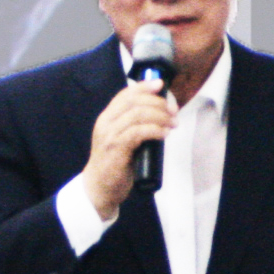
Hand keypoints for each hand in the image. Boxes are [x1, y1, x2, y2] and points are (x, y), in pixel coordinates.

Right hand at [80, 79, 173, 220]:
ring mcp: (110, 135)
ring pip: (138, 114)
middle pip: (134, 101)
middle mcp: (106, 123)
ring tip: (173, 124)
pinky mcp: (116, 149)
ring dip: (160, 116)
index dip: (144, 86)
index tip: (161, 85)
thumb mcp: (122, 139)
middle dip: (158, 102)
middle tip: (173, 111)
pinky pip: (138, 132)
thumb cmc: (115, 164)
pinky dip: (155, 130)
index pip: (125, 94)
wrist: (99, 188)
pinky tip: (164, 134)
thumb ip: (134, 125)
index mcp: (107, 118)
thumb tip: (161, 114)